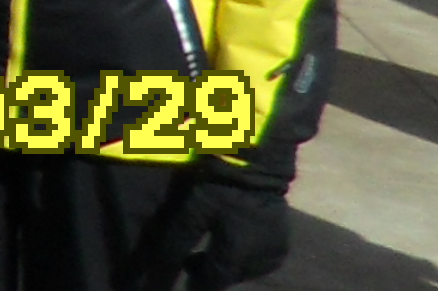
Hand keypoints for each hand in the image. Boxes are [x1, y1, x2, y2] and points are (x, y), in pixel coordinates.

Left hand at [181, 154, 293, 287]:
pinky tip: (236, 243)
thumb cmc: (218, 183)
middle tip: (192, 261)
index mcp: (239, 253)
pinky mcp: (284, 236)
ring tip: (213, 250)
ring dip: (231, 265)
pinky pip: (264, 257)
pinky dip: (247, 256)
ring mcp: (276, 247)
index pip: (214, 280)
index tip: (186, 276)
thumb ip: (176, 241)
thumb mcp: (191, 211)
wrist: (255, 158)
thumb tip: (154, 266)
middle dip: (213, 272)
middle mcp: (262, 257)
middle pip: (232, 276)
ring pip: (249, 269)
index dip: (198, 281)